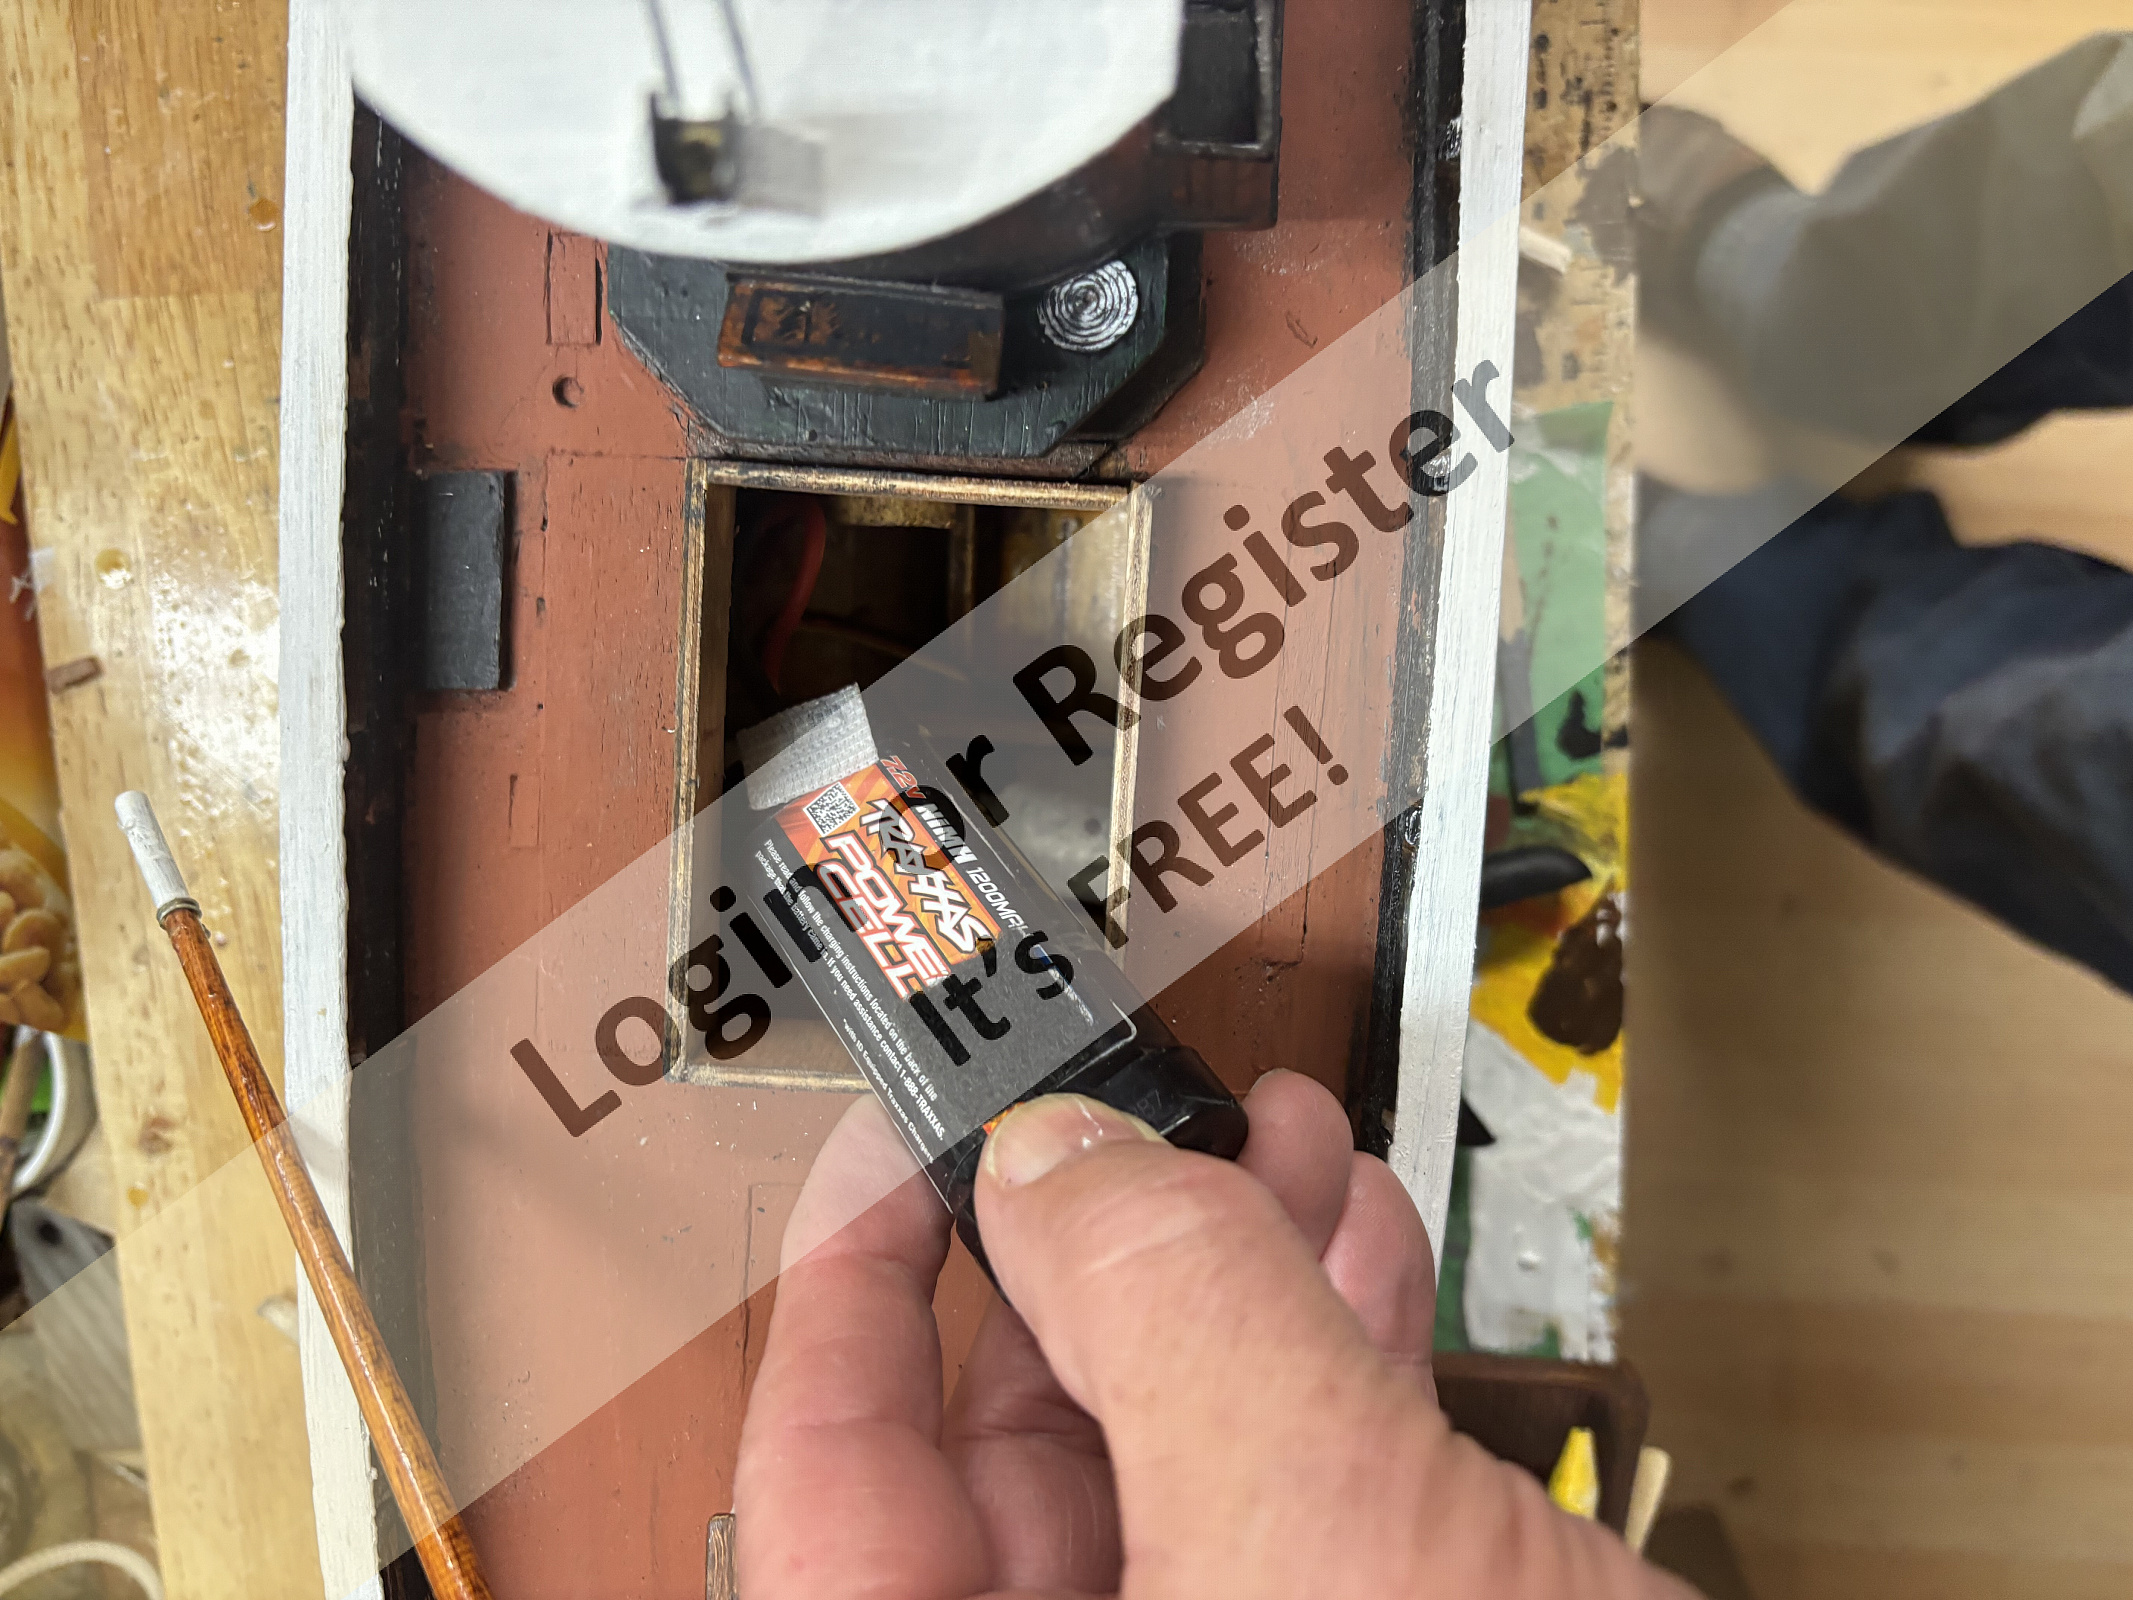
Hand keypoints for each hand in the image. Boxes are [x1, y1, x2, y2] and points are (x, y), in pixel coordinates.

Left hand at [735, 1070, 1687, 1598]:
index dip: (853, 1284)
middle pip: (1012, 1462)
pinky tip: (1354, 1259)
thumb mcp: (1309, 1539)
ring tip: (1272, 1149)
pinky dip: (1324, 1365)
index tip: (904, 1143)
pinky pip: (1288, 1510)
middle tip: (1136, 1121)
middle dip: (1097, 1253)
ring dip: (1228, 1284)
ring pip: (1170, 1467)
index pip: (829, 1483)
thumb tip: (1061, 1165)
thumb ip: (1168, 1314)